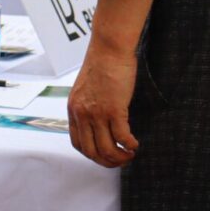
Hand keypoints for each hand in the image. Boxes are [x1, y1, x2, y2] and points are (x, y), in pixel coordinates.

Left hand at [68, 39, 139, 168]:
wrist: (109, 48)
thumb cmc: (101, 64)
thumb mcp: (86, 89)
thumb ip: (88, 106)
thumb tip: (98, 122)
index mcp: (74, 109)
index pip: (78, 144)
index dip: (93, 155)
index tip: (106, 155)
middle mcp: (82, 114)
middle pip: (92, 152)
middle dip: (108, 162)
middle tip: (121, 160)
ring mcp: (97, 113)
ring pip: (107, 149)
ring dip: (121, 157)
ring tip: (130, 153)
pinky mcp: (114, 109)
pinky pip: (122, 137)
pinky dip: (130, 145)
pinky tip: (135, 144)